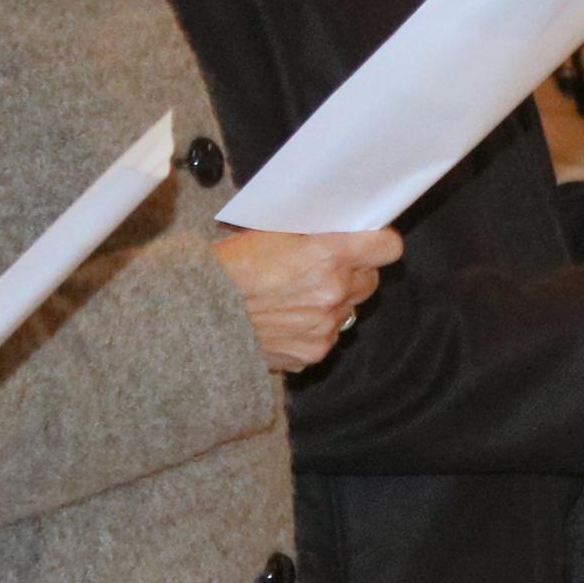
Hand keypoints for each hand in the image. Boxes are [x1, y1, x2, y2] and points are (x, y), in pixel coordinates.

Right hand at [214, 228, 402, 373]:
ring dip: (332, 304)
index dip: (379, 244)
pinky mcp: (314, 351)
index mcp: (328, 254)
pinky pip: (327, 336)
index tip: (370, 244)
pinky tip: (284, 322)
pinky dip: (312, 330)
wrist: (196, 313)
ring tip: (294, 299)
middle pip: (369, 280)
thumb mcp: (272, 234)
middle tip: (322, 271)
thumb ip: (315, 235)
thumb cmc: (228, 267)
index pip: (387, 248)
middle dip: (351, 274)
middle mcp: (335, 291)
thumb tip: (342, 230)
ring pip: (348, 310)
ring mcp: (326, 325)